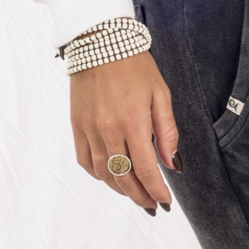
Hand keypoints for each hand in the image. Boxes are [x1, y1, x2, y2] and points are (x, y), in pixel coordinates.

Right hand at [70, 51, 178, 216]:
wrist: (100, 42)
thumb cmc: (134, 65)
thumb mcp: (161, 94)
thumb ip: (167, 131)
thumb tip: (171, 163)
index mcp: (133, 121)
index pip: (145, 169)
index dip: (156, 190)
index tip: (164, 201)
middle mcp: (108, 129)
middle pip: (124, 177)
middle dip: (139, 196)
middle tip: (151, 205)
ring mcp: (89, 128)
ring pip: (104, 173)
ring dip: (119, 189)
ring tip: (134, 194)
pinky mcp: (77, 125)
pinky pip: (85, 160)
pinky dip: (98, 174)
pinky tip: (110, 176)